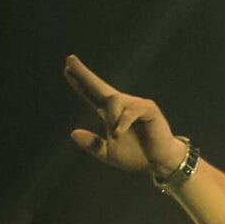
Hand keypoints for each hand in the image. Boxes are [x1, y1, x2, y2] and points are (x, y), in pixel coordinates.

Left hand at [63, 55, 187, 179]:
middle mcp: (122, 106)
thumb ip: (92, 144)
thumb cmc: (136, 156)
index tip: (67, 69)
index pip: (92, 95)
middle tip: (69, 59)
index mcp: (110, 115)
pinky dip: (122, 122)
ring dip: (111, 117)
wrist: (158, 164)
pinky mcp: (148, 108)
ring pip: (114, 100)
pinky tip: (118, 134)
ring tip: (115, 135)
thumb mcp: (108, 154)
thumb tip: (73, 133)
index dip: (80, 84)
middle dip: (84, 74)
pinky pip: (130, 110)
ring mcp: (135, 105)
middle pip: (100, 86)